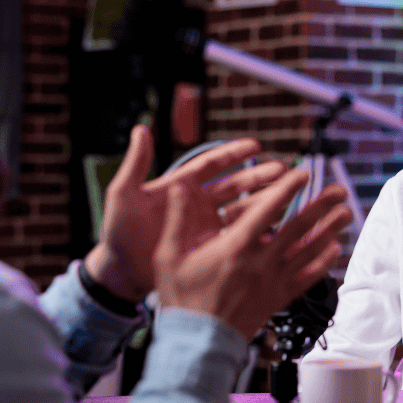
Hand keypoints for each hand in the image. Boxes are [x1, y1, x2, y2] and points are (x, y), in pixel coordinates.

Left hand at [84, 125, 287, 302]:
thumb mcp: (124, 194)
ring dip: (261, 201)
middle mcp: (195, 203)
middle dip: (257, 176)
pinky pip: (234, 235)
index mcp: (179, 186)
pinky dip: (253, 230)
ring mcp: (203, 225)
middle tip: (281, 171)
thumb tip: (140, 130)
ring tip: (285, 196)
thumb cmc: (118, 233)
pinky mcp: (206, 246)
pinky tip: (271, 228)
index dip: (233, 154)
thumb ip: (136, 163)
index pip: (211, 164)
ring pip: (239, 208)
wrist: (120, 273)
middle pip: (233, 184)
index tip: (255, 145)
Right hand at [154, 169, 351, 337]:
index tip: (302, 173)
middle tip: (338, 189)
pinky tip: (334, 249)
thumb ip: (176, 220)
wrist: (198, 344)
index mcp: (235, 248)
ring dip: (329, 230)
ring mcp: (273, 282)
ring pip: (308, 252)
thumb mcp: (169, 257)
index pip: (267, 210)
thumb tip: (178, 188)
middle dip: (320, 206)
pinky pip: (307, 279)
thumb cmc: (182, 300)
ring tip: (346, 213)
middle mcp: (261, 262)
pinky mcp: (278, 299)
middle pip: (298, 229)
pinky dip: (323, 263)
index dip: (287, 189)